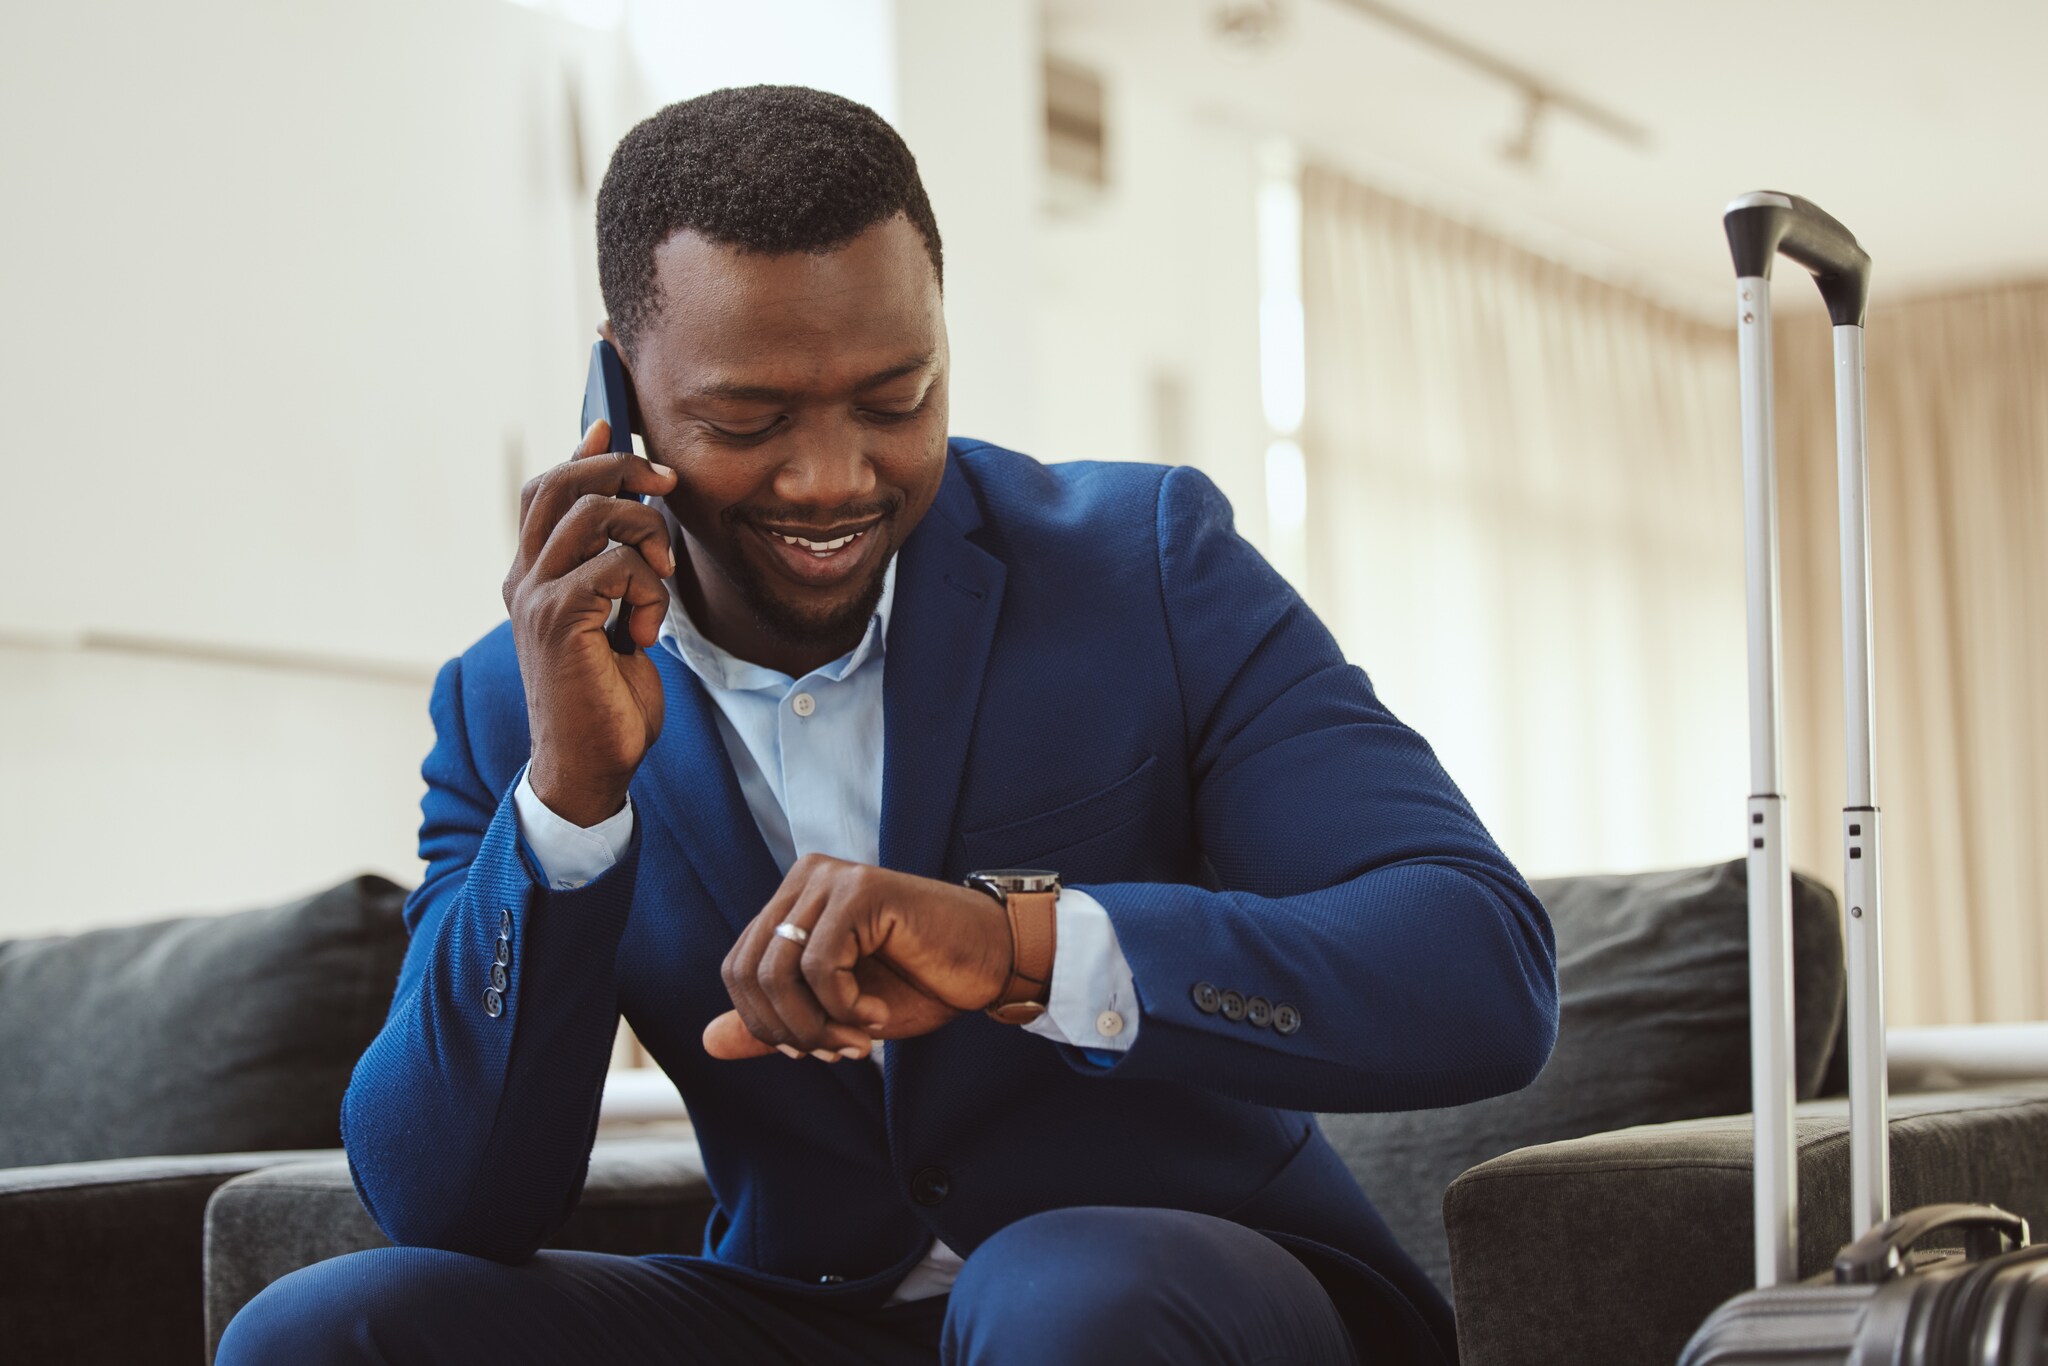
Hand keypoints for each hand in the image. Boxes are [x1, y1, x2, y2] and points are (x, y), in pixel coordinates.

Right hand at [504, 419, 679, 826]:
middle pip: (562, 485)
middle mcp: (523, 579)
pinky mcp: (560, 618)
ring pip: (594, 516)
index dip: (582, 455)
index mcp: (532, 575)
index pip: (544, 491)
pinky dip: (647, 589)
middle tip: (667, 487)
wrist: (590, 763)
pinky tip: (646, 629)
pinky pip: (616, 565)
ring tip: (662, 578)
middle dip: (622, 472)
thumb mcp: (614, 618)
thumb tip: (634, 507)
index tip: (614, 430)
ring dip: (646, 536)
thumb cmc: (608, 695)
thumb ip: (614, 567)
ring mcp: (536, 597)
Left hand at [703, 855, 1015, 1061]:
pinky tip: (877, 1014)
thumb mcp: (835, 1014)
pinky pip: (821, 965)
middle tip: (837, 1052)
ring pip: (778, 972)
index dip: (763, 1024)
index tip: (813, 1050)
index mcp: (792, 900)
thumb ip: (778, 1023)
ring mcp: (831, 879)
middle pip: (748, 972)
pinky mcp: (861, 890)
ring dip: (817, 1024)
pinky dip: (845, 1007)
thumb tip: (707, 1043)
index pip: (737, 969)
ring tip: (858, 1040)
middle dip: (787, 1030)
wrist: (989, 964)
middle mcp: (804, 879)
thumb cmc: (919, 982)